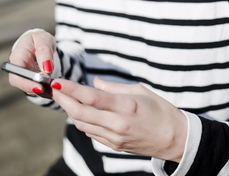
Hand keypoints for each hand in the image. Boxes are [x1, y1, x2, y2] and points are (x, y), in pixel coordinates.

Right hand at [9, 30, 55, 96]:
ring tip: (53, 88)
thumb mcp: (44, 40)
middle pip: (19, 83)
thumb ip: (45, 52)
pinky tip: (53, 88)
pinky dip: (45, 90)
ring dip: (41, 90)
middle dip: (34, 88)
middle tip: (48, 88)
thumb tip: (47, 69)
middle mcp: (17, 68)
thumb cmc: (39, 40)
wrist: (40, 43)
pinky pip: (36, 88)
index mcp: (18, 55)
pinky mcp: (30, 81)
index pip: (15, 72)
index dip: (25, 82)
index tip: (39, 86)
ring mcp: (23, 76)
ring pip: (29, 88)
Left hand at [51, 77, 186, 161]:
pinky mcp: (114, 146)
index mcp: (126, 106)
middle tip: (53, 88)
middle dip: (63, 100)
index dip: (71, 89)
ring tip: (62, 97)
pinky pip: (91, 133)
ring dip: (70, 110)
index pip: (91, 97)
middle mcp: (118, 124)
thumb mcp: (140, 91)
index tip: (57, 81)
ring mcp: (115, 138)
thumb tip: (94, 83)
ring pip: (83, 125)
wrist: (175, 139)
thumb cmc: (160, 110)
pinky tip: (79, 111)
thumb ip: (113, 87)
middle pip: (80, 113)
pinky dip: (82, 121)